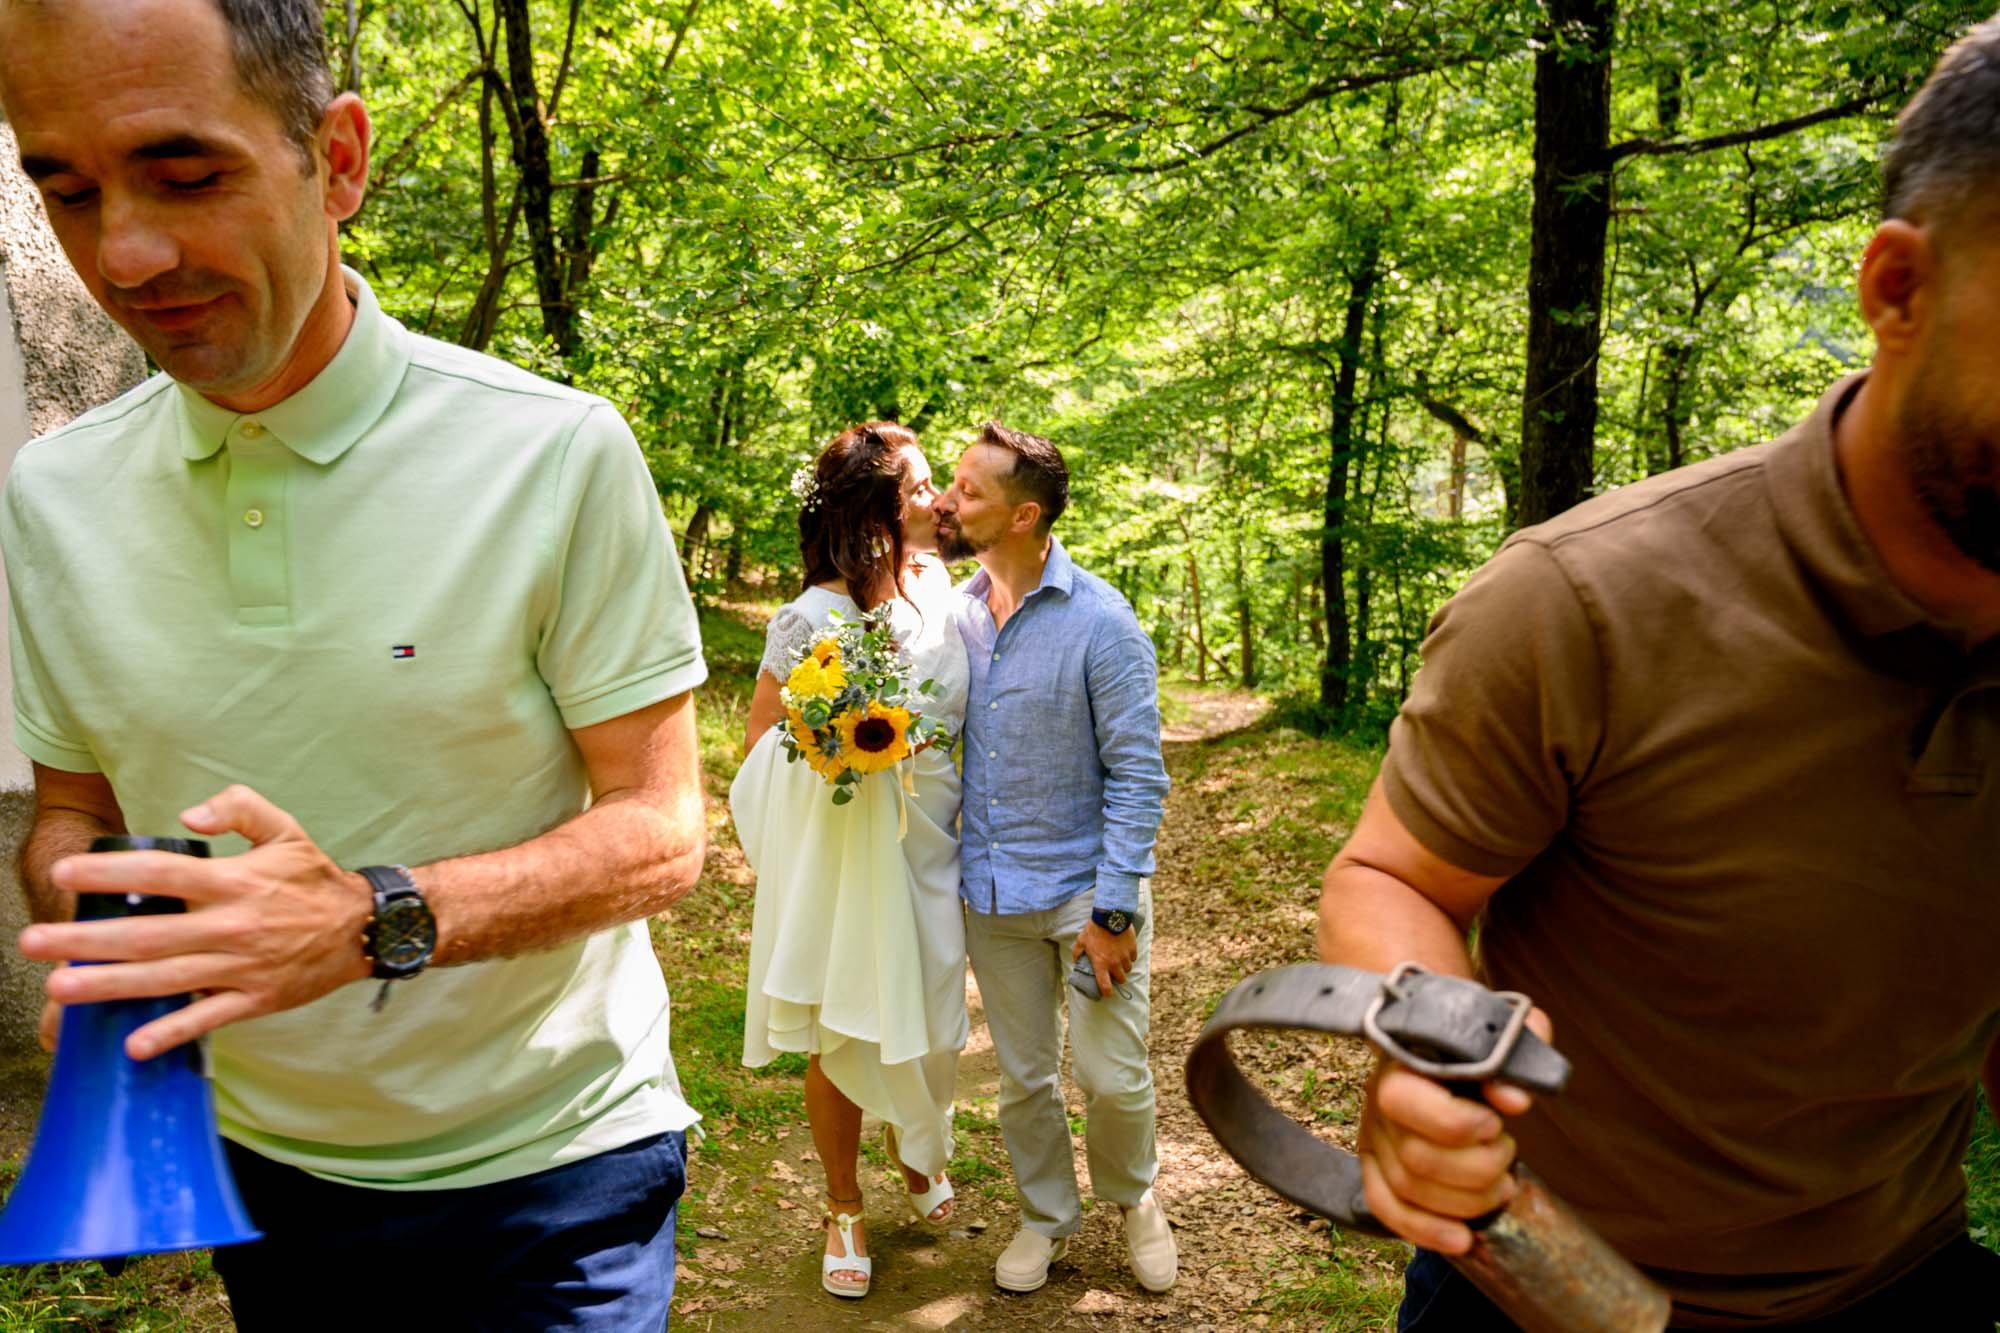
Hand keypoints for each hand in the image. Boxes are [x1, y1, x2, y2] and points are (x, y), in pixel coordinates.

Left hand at [18, 785, 374, 1060]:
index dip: (111, 874)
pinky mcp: (255, 999)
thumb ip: (237, 808)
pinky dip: (171, 1033)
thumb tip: (187, 817)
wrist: (365, 928)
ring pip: (164, 979)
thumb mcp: (285, 828)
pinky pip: (206, 1019)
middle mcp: (233, 926)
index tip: (64, 874)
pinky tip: (133, 1044)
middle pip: (148, 935)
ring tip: (58, 988)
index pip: (161, 874)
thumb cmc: (314, 878)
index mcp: (235, 881)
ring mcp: (242, 967)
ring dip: (108, 986)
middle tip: (32, 942)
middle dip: (85, 940)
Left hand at [1071, 920, 1137, 998]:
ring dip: (1124, 967)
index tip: (1108, 993)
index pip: (1105, 986)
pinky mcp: (1132, 949)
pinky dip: (1130, 957)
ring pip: (1128, 969)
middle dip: (1119, 978)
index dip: (1107, 992)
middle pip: (1121, 979)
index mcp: (1101, 964)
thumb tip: (1075, 960)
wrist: (1109, 916)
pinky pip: (1133, 958)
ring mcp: (1124, 957)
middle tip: (1115, 972)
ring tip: (1120, 960)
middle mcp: (1114, 964)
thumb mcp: (1081, 941)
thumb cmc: (1094, 930)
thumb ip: (1077, 953)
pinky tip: (1125, 951)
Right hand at [1355, 1007, 1552, 1254]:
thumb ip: (1519, 1047)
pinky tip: (1462, 1239)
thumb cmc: (1479, 1042)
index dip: (1455, 1123)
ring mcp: (1374, 1137)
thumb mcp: (1506, 1031)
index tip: (1495, 1124)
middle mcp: (1377, 1100)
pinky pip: (1385, 1209)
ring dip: (1467, 1201)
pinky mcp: (1375, 1167)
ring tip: (1502, 1186)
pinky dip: (1424, 1231)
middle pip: (1415, 1158)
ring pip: (1408, 1189)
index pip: (1403, 1100)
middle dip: (1477, 1168)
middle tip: (1507, 1152)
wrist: (1447, 1045)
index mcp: (1402, 1061)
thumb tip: (1512, 1098)